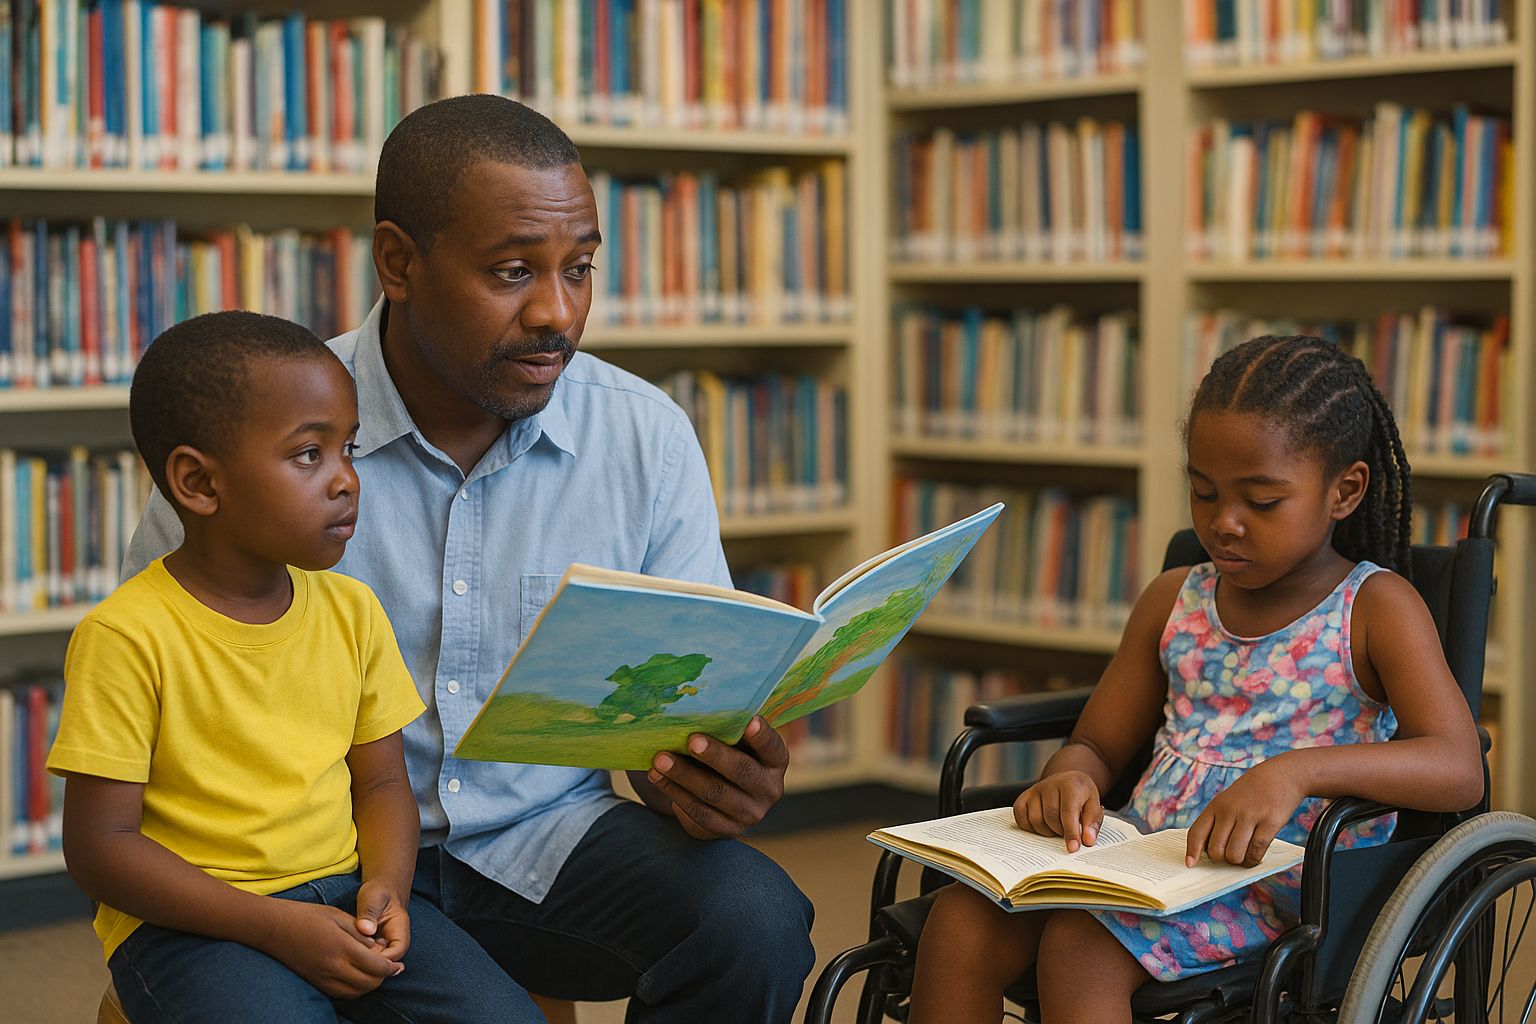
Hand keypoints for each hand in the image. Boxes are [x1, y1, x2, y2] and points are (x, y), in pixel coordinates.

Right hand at [267, 900, 402, 998]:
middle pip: (369, 983)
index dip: (391, 967)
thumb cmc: (308, 916)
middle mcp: (333, 967)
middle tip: (389, 968)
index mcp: (342, 947)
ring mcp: (322, 978)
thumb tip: (378, 950)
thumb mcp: (340, 917)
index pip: (376, 966)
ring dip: (369, 985)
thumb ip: (361, 935)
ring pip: (356, 992)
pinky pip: (341, 993)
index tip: (398, 964)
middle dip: (383, 977)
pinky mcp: (315, 983)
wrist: (274, 928)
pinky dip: (355, 989)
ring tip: (375, 972)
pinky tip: (357, 976)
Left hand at [354, 879, 410, 963]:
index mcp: (400, 931)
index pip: (396, 953)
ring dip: (362, 959)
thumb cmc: (379, 892)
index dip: (379, 958)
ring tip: (348, 947)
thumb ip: (369, 913)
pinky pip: (369, 957)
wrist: (381, 888)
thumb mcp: (373, 898)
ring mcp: (385, 946)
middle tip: (350, 949)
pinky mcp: (375, 947)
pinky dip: (359, 954)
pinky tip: (347, 947)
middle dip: (368, 961)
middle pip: (386, 963)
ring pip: (376, 962)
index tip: (361, 951)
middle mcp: (395, 942)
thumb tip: (366, 930)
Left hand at [644, 716, 788, 839]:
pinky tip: (658, 778)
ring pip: (715, 795)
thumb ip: (726, 729)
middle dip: (714, 755)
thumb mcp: (734, 740)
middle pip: (741, 772)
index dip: (762, 736)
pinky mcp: (726, 830)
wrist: (719, 790)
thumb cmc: (727, 751)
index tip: (749, 721)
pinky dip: (675, 794)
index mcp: (776, 761)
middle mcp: (769, 790)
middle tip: (690, 740)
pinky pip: (699, 815)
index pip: (772, 747)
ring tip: (660, 759)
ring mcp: (749, 815)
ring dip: (684, 776)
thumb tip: (696, 711)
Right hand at [1014, 770, 1102, 852]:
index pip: (1068, 811)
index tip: (1073, 848)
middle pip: (1050, 817)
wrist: (1067, 780)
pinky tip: (1042, 827)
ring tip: (1057, 829)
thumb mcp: (1094, 805)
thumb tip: (1087, 841)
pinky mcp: (1024, 796)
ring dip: (1046, 831)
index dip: (1070, 832)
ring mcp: (1034, 790)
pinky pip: (1021, 817)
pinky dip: (1030, 827)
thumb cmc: (1081, 795)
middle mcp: (1049, 784)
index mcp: (1069, 784)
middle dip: (1060, 832)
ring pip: (1035, 819)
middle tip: (1067, 834)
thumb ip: (1092, 823)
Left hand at [1185, 758, 1305, 867]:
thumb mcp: (1228, 800)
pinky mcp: (1269, 823)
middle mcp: (1230, 811)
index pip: (1197, 832)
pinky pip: (1256, 851)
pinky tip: (1254, 857)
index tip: (1190, 864)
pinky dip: (1253, 860)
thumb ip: (1218, 822)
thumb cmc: (1251, 794)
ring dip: (1239, 861)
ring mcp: (1250, 816)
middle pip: (1216, 850)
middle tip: (1230, 855)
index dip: (1192, 851)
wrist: (1281, 776)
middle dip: (1222, 859)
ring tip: (1244, 856)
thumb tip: (1210, 852)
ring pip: (1234, 855)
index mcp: (1216, 805)